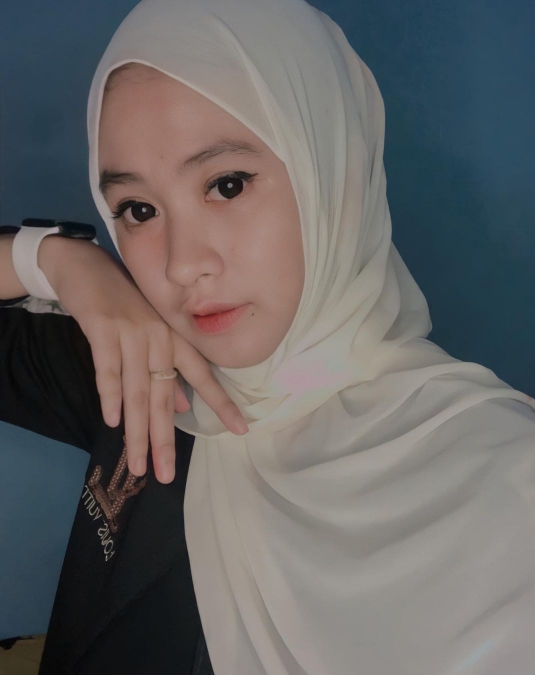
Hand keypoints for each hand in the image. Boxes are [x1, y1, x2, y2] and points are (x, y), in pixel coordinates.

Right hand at [40, 238, 247, 483]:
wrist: (85, 266)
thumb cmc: (122, 304)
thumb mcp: (149, 333)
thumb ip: (166, 370)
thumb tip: (182, 408)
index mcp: (174, 338)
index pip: (203, 376)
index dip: (221, 403)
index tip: (241, 430)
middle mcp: (159, 337)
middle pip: (165, 396)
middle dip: (164, 439)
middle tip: (165, 475)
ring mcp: (133, 332)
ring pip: (138, 391)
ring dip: (137, 431)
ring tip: (137, 465)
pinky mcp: (103, 328)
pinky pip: (108, 369)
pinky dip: (110, 395)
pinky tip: (113, 422)